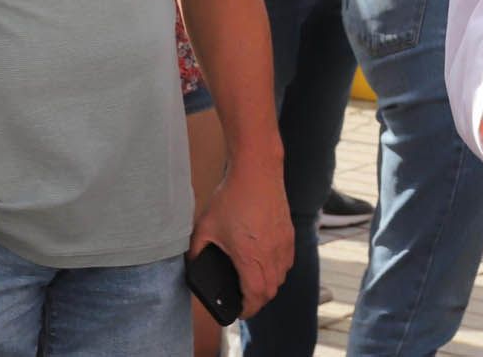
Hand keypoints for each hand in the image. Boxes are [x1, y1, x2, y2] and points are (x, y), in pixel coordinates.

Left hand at [190, 163, 293, 318]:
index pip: (256, 295)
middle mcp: (271, 253)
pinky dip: (278, 269)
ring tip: (255, 283)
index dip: (248, 309)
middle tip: (244, 300)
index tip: (239, 311)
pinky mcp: (289, 232)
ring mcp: (283, 242)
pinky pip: (288, 260)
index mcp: (249, 256)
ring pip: (281, 276)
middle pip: (271, 290)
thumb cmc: (232, 197)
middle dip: (258, 300)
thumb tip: (193, 264)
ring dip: (270, 285)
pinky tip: (266, 262)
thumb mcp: (205, 227)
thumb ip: (196, 250)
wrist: (257, 171)